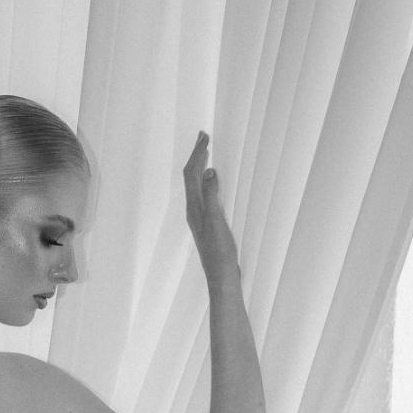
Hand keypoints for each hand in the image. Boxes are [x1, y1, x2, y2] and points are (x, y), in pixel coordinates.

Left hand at [183, 131, 239, 282]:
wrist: (221, 276)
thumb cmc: (220, 252)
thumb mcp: (217, 221)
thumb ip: (212, 197)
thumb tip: (209, 171)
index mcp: (194, 208)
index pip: (191, 175)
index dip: (197, 154)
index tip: (205, 137)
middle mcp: (193, 211)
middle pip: (191, 177)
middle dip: (196, 155)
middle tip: (204, 136)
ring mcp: (200, 217)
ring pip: (196, 185)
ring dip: (200, 166)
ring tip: (206, 151)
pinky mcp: (208, 222)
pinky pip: (203, 193)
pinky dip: (206, 179)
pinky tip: (213, 179)